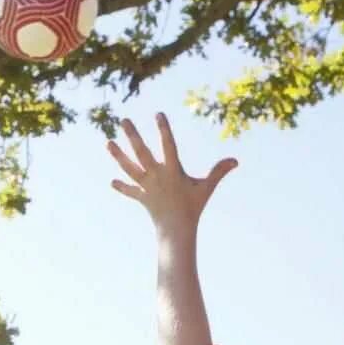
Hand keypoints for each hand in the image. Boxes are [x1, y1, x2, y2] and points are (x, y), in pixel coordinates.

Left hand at [108, 113, 237, 233]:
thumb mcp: (206, 187)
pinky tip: (112, 182)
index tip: (158, 114)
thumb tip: (236, 160)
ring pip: (130, 168)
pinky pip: (130, 191)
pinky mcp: (142, 197)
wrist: (177, 230)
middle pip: (142, 152)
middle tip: (123, 120)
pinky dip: (122, 187)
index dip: (164, 129)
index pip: (168, 145)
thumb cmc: (193, 207)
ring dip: (118, 155)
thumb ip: (219, 172)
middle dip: (132, 135)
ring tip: (108, 142)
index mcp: (172, 171)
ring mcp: (147, 186)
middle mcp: (157, 176)